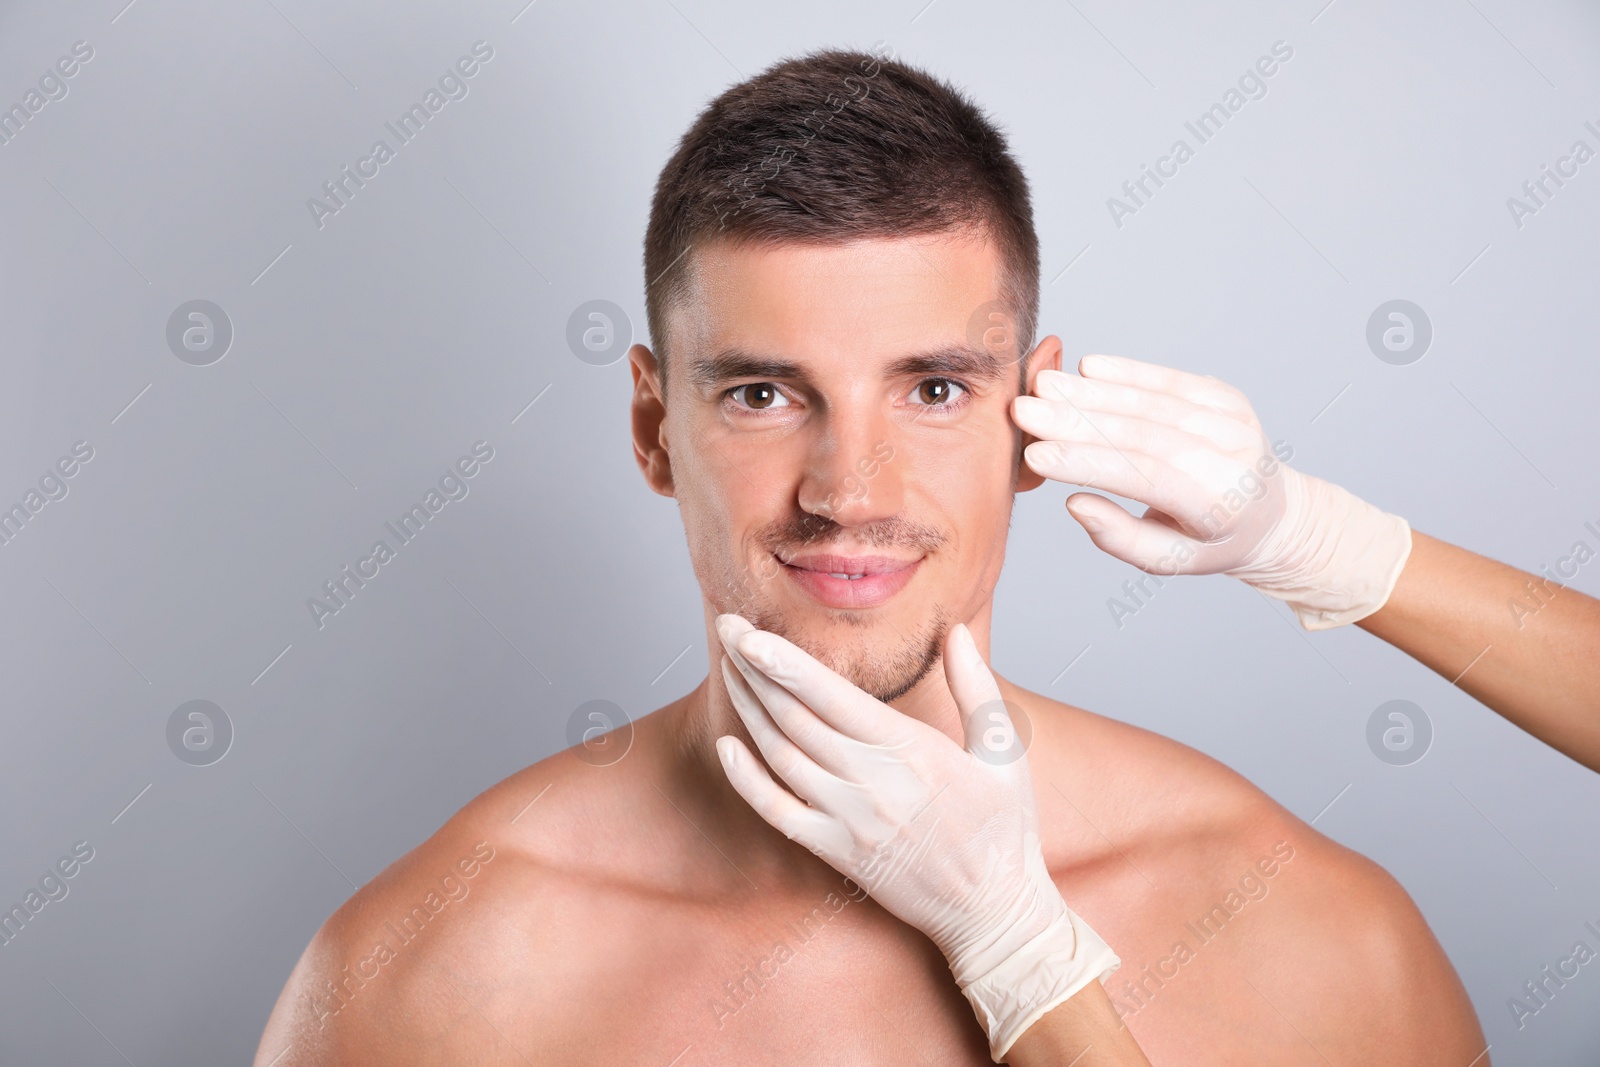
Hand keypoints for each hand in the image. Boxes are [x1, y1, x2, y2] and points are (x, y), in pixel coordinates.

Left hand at [712, 613, 1118, 1060]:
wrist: (993, 912)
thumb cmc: (1003, 828)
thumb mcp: (1004, 751)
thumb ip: (975, 687)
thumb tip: (955, 632)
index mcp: (911, 749)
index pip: (830, 695)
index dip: (783, 662)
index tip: (748, 632)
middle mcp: (872, 781)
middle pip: (794, 716)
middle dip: (755, 670)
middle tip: (727, 629)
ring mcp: (849, 820)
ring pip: (781, 755)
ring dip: (750, 709)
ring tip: (731, 670)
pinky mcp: (836, 853)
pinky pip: (777, 812)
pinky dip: (746, 779)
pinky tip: (727, 747)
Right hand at [1011, 353, 1411, 628]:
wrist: (1273, 512)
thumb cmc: (1210, 541)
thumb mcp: (1169, 560)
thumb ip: (1121, 537)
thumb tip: (1075, 502)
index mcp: (1219, 504)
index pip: (1143, 475)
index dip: (1087, 462)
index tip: (1036, 454)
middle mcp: (1231, 456)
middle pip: (1142, 432)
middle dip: (1077, 420)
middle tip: (1024, 410)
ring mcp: (1232, 420)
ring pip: (1151, 401)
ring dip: (1092, 392)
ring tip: (1042, 386)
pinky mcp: (1225, 395)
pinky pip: (1168, 379)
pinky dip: (1126, 371)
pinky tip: (1086, 368)